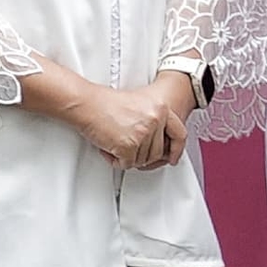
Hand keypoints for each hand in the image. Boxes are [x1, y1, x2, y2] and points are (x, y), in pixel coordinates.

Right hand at [72, 72, 194, 171]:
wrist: (87, 103)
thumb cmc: (106, 103)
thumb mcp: (140, 104)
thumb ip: (154, 120)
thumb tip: (158, 140)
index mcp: (161, 108)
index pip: (179, 134)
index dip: (177, 149)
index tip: (173, 157)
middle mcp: (155, 119)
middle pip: (157, 152)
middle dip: (140, 153)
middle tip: (126, 145)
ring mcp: (143, 133)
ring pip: (142, 160)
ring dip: (126, 156)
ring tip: (115, 141)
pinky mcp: (129, 145)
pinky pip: (126, 164)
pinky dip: (115, 160)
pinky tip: (108, 147)